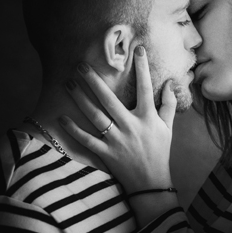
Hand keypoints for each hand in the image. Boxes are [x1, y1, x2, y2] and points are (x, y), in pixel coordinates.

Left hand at [60, 45, 176, 194]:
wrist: (151, 183)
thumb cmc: (160, 152)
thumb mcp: (168, 128)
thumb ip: (168, 104)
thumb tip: (170, 83)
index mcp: (148, 118)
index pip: (145, 88)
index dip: (142, 68)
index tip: (137, 49)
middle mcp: (131, 126)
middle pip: (109, 100)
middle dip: (94, 81)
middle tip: (80, 65)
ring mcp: (117, 140)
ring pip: (95, 116)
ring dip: (80, 99)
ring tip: (67, 83)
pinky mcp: (106, 153)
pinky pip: (86, 140)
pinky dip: (73, 130)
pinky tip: (61, 118)